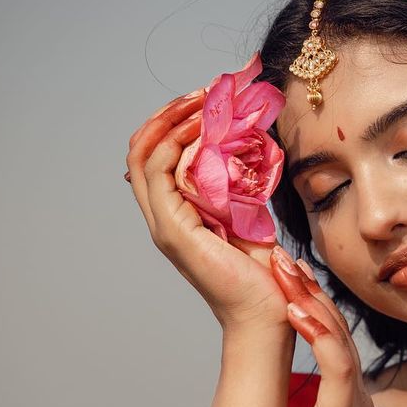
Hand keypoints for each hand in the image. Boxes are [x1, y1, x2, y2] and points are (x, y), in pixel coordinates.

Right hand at [123, 91, 293, 332]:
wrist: (265, 312)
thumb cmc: (262, 273)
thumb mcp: (247, 217)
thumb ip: (234, 186)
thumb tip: (243, 146)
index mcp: (177, 214)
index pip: (155, 156)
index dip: (172, 122)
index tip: (205, 101)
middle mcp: (163, 218)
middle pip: (140, 150)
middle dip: (167, 114)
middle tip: (200, 93)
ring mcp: (164, 225)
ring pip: (144, 155)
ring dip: (171, 121)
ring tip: (203, 102)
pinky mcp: (174, 231)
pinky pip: (161, 173)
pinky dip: (177, 143)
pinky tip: (203, 130)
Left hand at [269, 249, 401, 406]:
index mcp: (345, 404)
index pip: (328, 342)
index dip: (307, 306)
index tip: (282, 278)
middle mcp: (353, 397)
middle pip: (332, 327)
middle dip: (306, 289)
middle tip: (280, 253)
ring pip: (335, 337)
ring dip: (308, 299)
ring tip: (284, 266)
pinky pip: (336, 368)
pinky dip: (319, 335)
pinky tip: (299, 311)